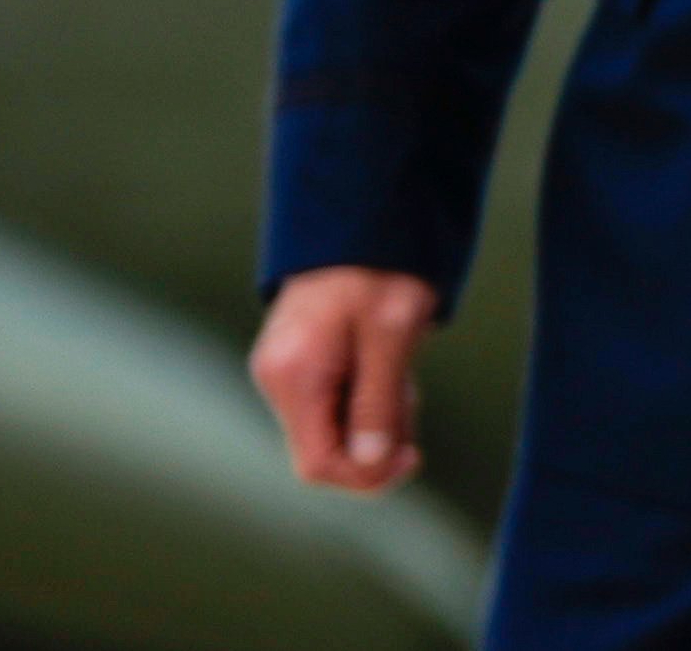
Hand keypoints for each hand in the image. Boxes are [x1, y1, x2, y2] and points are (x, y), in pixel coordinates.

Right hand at [248, 265, 435, 491]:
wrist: (363, 215)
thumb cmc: (381, 267)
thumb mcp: (392, 333)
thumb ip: (378, 401)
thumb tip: (372, 463)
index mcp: (294, 377)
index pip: (318, 465)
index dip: (367, 475)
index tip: (412, 456)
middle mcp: (278, 381)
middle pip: (328, 449)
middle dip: (376, 437)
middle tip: (408, 389)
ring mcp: (285, 373)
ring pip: (334, 427)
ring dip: (376, 412)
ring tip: (399, 364)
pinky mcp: (300, 364)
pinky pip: (335, 402)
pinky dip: (368, 394)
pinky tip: (387, 360)